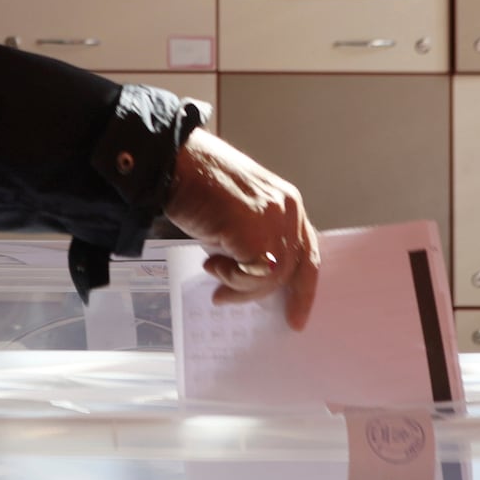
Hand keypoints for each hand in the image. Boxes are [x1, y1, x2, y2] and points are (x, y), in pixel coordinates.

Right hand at [163, 129, 320, 330]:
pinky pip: (252, 276)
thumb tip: (251, 275)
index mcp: (286, 201)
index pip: (306, 249)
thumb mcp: (238, 212)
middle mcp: (287, 209)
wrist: (174, 164)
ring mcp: (274, 221)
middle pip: (296, 268)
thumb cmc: (196, 182)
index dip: (304, 284)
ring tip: (215, 274)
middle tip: (268, 315)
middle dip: (276, 296)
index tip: (299, 311)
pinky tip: (211, 262)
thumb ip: (252, 238)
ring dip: (241, 286)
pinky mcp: (256, 234)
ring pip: (273, 277)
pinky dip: (230, 277)